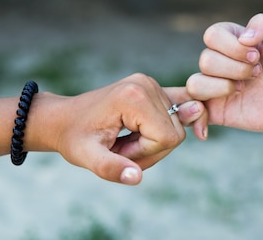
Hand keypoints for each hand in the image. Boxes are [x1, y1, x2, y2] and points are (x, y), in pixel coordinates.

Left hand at [29, 73, 205, 184]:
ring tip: (124, 139)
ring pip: (178, 127)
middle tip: (119, 146)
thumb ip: (111, 168)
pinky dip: (189, 117)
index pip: (167, 138)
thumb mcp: (87, 158)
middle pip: (176, 132)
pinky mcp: (154, 88)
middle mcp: (147, 84)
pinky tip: (199, 130)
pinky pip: (184, 102)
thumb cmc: (74, 138)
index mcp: (134, 97)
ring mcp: (151, 84)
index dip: (145, 154)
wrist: (64, 119)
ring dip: (153, 142)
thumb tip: (136, 177)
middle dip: (150, 149)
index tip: (118, 150)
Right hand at [186, 13, 262, 133]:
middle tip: (257, 74)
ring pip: (195, 84)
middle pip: (206, 60)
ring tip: (244, 90)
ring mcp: (215, 87)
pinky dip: (194, 116)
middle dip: (236, 69)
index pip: (212, 35)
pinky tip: (213, 120)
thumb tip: (243, 37)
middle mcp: (219, 62)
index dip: (234, 47)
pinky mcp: (216, 110)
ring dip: (223, 87)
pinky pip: (191, 111)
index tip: (257, 56)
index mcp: (230, 40)